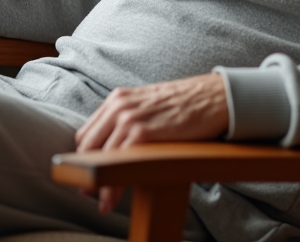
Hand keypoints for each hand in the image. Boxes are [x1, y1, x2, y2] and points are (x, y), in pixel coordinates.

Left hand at [75, 73, 228, 213]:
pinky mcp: (143, 132)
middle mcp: (118, 106)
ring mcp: (129, 118)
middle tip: (91, 192)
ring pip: (100, 159)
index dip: (85, 157)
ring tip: (103, 203)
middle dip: (87, 172)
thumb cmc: (187, 105)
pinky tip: (114, 199)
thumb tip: (119, 148)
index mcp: (118, 99)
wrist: (214, 97)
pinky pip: (118, 164)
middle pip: (88, 147)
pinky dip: (113, 185)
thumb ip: (130, 120)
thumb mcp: (149, 106)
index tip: (90, 174)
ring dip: (99, 186)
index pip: (87, 133)